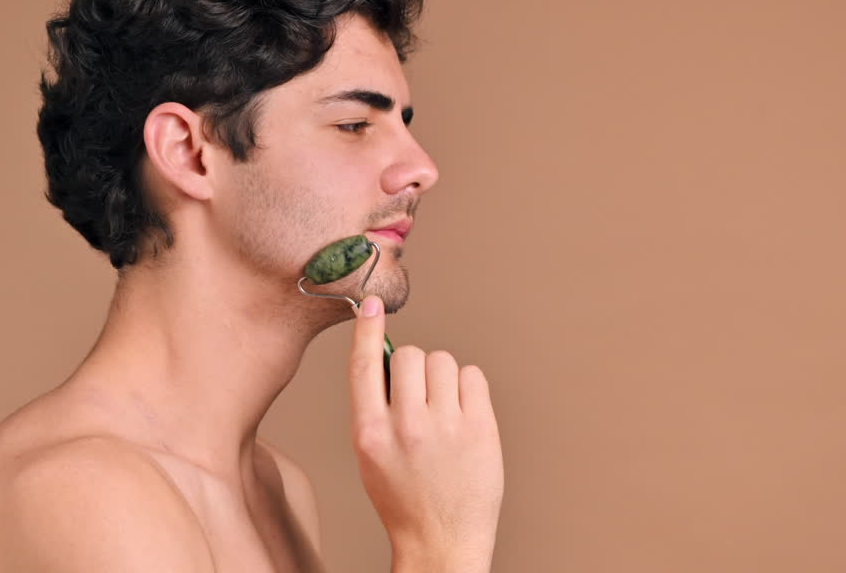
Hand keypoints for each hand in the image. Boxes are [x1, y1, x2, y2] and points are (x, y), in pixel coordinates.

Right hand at [348, 296, 503, 567]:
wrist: (441, 540)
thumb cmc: (404, 497)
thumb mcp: (371, 455)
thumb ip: (374, 408)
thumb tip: (388, 357)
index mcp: (369, 433)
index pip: (364, 365)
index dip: (368, 329)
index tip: (372, 304)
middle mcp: (406, 426)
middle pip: (411, 355)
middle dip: (415, 366)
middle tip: (421, 395)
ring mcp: (446, 427)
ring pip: (444, 361)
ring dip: (443, 377)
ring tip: (444, 410)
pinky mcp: (480, 429)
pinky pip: (473, 376)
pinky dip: (468, 388)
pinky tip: (464, 414)